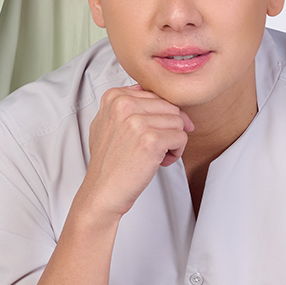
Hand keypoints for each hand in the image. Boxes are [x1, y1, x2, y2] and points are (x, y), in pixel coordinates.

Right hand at [77, 86, 193, 223]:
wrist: (103, 190)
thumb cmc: (108, 161)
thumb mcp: (107, 123)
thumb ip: (126, 104)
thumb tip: (155, 95)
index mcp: (114, 97)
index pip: (156, 96)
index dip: (160, 117)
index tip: (154, 132)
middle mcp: (124, 105)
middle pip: (170, 107)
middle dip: (169, 128)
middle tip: (156, 146)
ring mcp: (137, 122)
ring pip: (178, 122)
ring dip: (173, 141)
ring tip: (156, 155)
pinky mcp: (151, 140)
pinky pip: (182, 137)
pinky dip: (176, 152)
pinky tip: (160, 161)